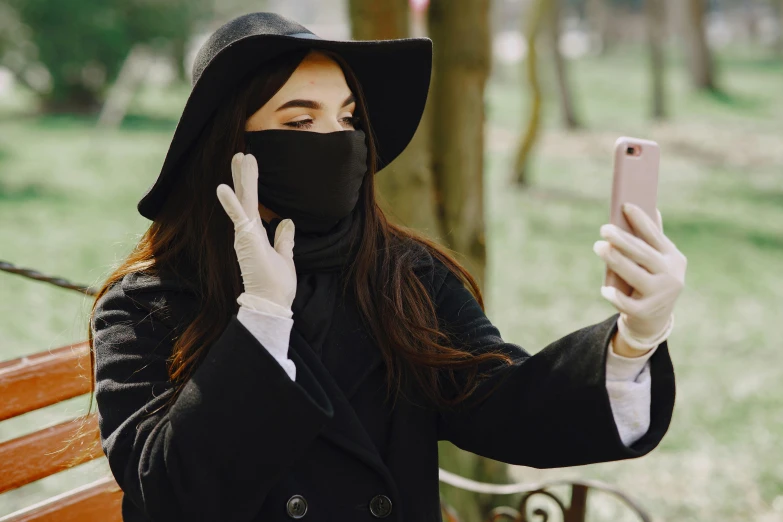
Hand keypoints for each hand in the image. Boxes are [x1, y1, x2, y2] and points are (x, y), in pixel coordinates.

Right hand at [216, 153, 296, 310]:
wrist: (271, 304)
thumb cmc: (276, 285)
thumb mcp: (284, 256)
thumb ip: (283, 238)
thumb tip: (287, 221)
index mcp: (255, 235)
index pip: (253, 205)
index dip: (251, 185)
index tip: (249, 166)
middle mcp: (247, 233)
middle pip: (246, 198)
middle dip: (243, 176)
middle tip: (242, 155)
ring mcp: (245, 236)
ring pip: (244, 201)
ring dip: (242, 180)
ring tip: (241, 157)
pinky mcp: (245, 241)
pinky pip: (238, 218)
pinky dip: (231, 203)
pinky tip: (222, 187)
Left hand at [593, 203, 686, 347]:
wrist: (655, 319)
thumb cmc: (652, 280)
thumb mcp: (657, 261)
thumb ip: (652, 239)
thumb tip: (653, 209)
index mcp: (673, 258)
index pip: (655, 236)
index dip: (641, 221)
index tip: (625, 206)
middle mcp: (670, 275)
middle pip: (643, 254)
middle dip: (623, 240)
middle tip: (604, 228)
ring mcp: (660, 295)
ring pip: (635, 276)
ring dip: (616, 260)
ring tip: (598, 246)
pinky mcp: (647, 312)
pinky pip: (628, 304)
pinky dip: (616, 296)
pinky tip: (604, 289)